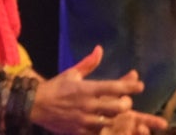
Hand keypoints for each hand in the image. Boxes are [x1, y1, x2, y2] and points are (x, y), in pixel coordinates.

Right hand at [30, 46, 166, 134]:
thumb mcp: (72, 73)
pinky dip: (107, 130)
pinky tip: (112, 127)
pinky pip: (99, 133)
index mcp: (85, 88)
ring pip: (111, 122)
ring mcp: (84, 120)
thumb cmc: (56, 87)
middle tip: (127, 102)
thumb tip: (100, 49)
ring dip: (119, 119)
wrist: (36, 105)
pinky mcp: (80, 132)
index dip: (128, 86)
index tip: (140, 85)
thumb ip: (88, 63)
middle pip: (116, 108)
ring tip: (123, 116)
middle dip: (126, 105)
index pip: (112, 87)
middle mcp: (87, 105)